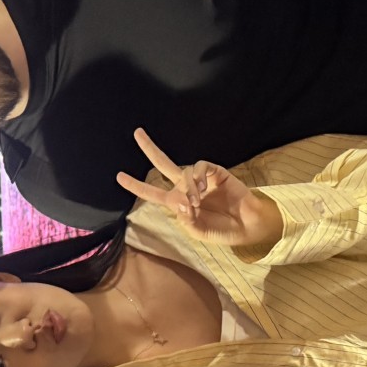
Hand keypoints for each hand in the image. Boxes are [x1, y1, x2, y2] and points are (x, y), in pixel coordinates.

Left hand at [117, 128, 283, 250]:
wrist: (247, 226)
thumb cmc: (222, 231)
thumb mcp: (199, 233)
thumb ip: (186, 221)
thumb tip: (180, 202)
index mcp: (177, 203)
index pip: (152, 192)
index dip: (136, 186)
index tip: (119, 177)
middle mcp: (186, 187)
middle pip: (162, 164)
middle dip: (150, 148)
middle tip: (137, 133)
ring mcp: (201, 179)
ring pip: (184, 172)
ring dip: (187, 187)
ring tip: (196, 202)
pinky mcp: (216, 172)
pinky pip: (201, 167)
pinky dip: (198, 177)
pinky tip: (203, 189)